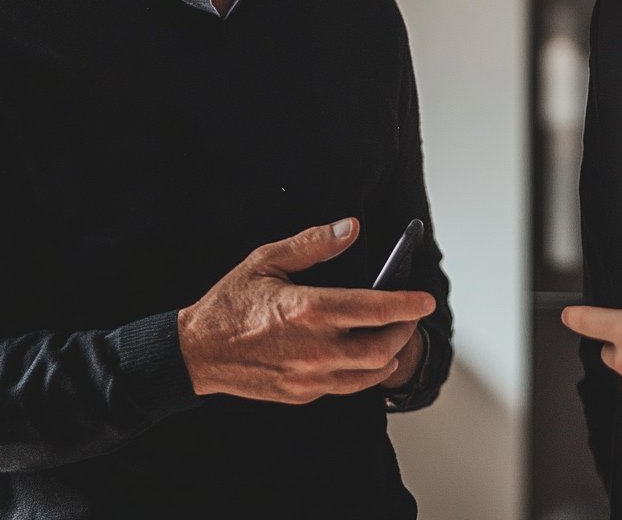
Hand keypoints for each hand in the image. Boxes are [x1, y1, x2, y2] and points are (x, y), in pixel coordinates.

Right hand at [177, 219, 435, 404]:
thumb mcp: (268, 260)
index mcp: (308, 309)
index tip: (425, 298)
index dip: (407, 303)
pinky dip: (365, 371)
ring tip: (393, 332)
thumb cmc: (231, 302)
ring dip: (389, 352)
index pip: (375, 309)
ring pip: (369, 373)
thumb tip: (351, 228)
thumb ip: (314, 243)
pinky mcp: (302, 394)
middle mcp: (314, 348)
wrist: (196, 353)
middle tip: (411, 313)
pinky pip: (347, 386)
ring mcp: (308, 376)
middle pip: (381, 347)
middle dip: (404, 329)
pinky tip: (366, 355)